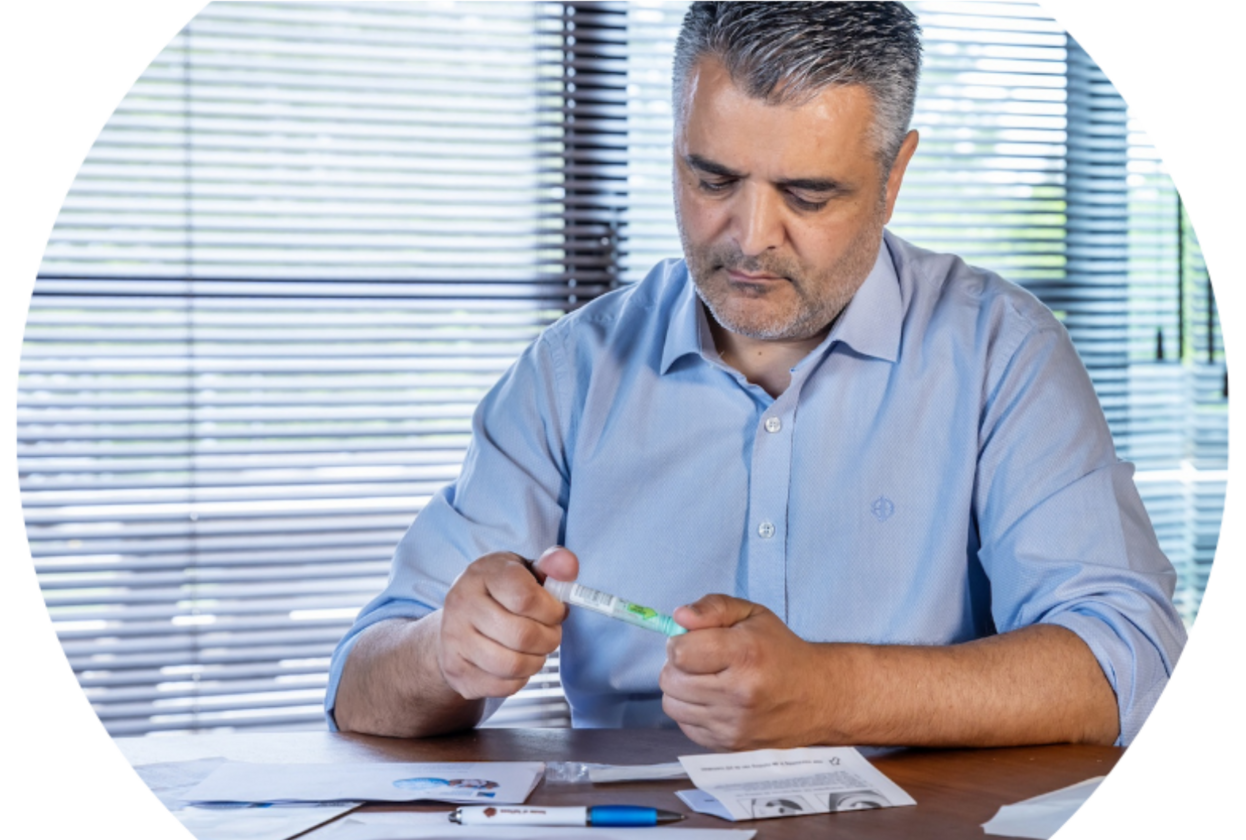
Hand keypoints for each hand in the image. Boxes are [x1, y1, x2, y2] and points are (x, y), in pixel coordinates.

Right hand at [437, 546, 577, 699]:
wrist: (455, 622)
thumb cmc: (498, 593)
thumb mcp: (523, 570)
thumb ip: (551, 564)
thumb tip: (568, 564)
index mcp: (482, 574)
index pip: (525, 597)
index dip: (552, 610)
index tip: (556, 610)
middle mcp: (462, 604)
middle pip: (523, 636)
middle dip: (550, 638)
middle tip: (550, 633)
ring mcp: (454, 639)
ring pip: (514, 665)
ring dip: (537, 660)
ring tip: (536, 649)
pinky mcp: (456, 671)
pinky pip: (504, 686)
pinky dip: (521, 678)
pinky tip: (517, 661)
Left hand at [659, 594, 834, 750]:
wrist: (818, 696)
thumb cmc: (781, 651)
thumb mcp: (752, 615)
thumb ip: (713, 607)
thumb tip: (679, 616)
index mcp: (745, 654)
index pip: (679, 652)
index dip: (680, 641)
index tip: (695, 640)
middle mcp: (739, 693)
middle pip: (670, 679)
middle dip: (678, 665)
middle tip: (700, 660)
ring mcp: (734, 724)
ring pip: (672, 704)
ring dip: (682, 689)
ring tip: (706, 679)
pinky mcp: (730, 745)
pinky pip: (685, 725)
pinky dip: (692, 711)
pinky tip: (713, 700)